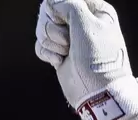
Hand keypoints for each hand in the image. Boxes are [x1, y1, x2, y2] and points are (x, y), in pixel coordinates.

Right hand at [35, 0, 137, 119]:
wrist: (97, 93)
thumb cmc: (97, 58)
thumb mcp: (85, 23)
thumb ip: (67, 3)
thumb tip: (50, 4)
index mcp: (95, 10)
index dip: (60, 6)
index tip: (67, 20)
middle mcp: (82, 21)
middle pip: (50, 10)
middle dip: (53, 27)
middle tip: (68, 41)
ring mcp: (69, 38)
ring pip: (43, 27)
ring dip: (51, 42)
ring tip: (67, 53)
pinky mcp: (59, 54)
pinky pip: (40, 45)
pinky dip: (48, 53)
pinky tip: (60, 61)